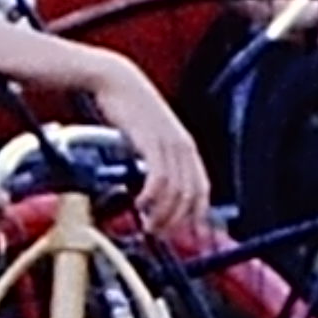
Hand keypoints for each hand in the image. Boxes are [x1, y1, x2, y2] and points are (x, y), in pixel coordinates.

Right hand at [78, 57, 212, 233]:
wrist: (116, 80)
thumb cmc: (129, 108)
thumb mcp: (150, 137)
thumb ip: (158, 160)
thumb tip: (157, 190)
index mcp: (187, 148)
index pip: (202, 191)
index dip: (197, 218)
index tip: (188, 237)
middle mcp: (183, 147)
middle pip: (191, 196)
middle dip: (178, 223)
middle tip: (160, 235)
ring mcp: (169, 144)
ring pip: (176, 192)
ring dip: (163, 215)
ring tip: (148, 226)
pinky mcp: (152, 141)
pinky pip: (159, 178)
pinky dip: (152, 198)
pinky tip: (140, 204)